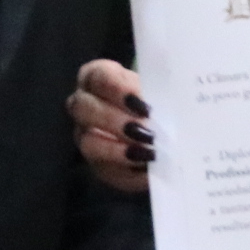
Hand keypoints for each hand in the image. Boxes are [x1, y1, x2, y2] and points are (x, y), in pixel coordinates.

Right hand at [70, 57, 152, 194]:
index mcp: (97, 77)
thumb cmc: (155, 99)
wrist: (161, 126)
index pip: (98, 77)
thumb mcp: (156, 89)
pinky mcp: (96, 164)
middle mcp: (84, 104)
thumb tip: (165, 106)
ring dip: (117, 150)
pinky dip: (128, 172)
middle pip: (84, 108)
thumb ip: (156, 93)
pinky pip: (104, 170)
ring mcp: (85, 135)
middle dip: (115, 121)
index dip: (119, 90)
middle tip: (145, 131)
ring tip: (146, 153)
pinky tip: (148, 170)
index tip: (143, 104)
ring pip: (88, 142)